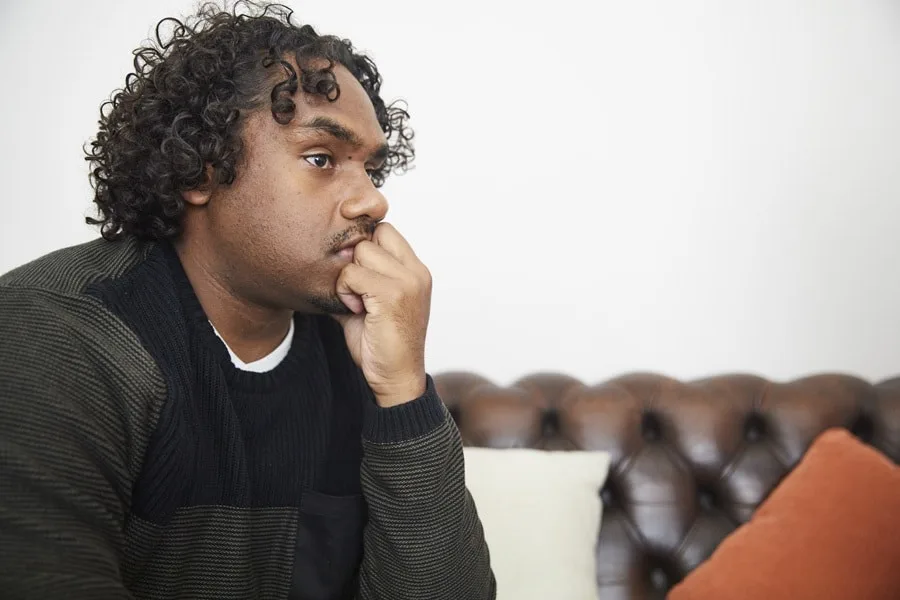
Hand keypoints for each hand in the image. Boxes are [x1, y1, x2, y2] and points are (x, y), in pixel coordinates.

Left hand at [333, 223, 431, 406]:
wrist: (396, 379)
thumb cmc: (381, 344)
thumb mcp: (368, 303)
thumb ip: (357, 276)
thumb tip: (328, 255)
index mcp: (415, 270)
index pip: (386, 230)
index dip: (366, 244)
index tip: (355, 272)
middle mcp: (417, 271)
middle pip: (373, 234)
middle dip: (357, 260)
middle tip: (357, 292)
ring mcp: (408, 281)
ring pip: (361, 250)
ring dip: (349, 277)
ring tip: (356, 303)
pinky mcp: (393, 294)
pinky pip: (352, 273)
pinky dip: (345, 291)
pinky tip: (355, 310)